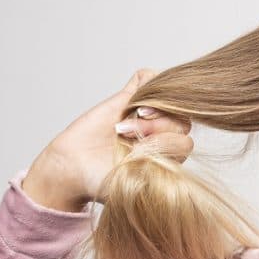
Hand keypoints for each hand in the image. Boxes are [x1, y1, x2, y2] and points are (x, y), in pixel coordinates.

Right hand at [25, 69, 193, 208]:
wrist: (74, 168)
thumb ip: (163, 164)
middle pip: (180, 120)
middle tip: (127, 135)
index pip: (184, 142)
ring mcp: (146, 114)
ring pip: (168, 99)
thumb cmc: (105, 180)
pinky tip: (131, 103)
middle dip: (155, 128)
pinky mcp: (129, 97)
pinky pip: (148, 77)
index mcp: (168, 156)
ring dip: (149, 109)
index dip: (165, 144)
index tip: (140, 151)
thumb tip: (185, 142)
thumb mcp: (139, 181)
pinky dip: (146, 84)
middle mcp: (162, 134)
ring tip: (125, 124)